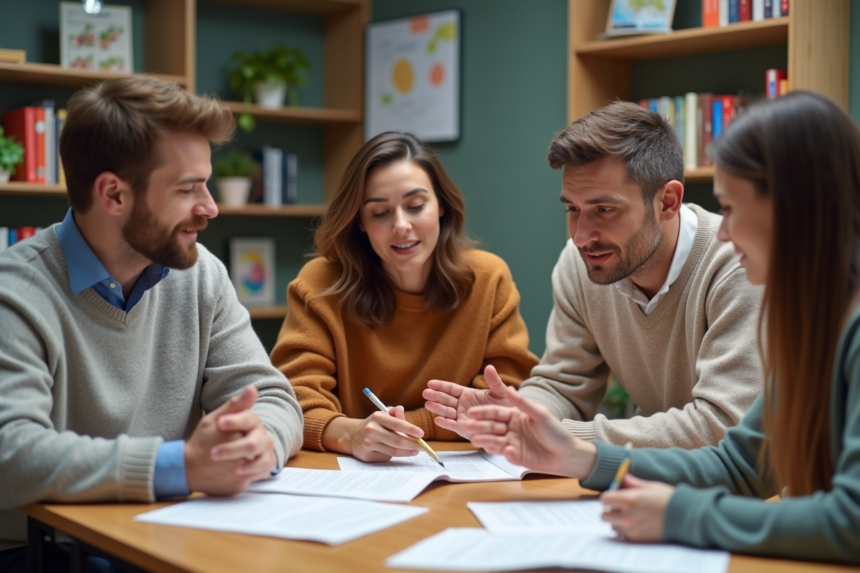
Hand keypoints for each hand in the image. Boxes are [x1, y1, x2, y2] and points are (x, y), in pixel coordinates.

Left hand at [185, 386, 275, 495]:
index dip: (235, 421)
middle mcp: (261, 438)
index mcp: (251, 423)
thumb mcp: (216, 420)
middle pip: (254, 443)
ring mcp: (262, 455)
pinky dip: (252, 473)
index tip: (220, 423)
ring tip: (232, 468)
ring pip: (263, 460)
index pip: (249, 419)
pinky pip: (262, 472)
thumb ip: (234, 406)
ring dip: (247, 465)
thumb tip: (252, 388)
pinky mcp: (260, 471)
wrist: (201, 464)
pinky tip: (238, 474)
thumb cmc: (210, 438)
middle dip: (234, 449)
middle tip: (213, 453)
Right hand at [322, 406, 422, 462]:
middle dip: (412, 444)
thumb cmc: (374, 425)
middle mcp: (371, 430)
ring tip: (415, 450)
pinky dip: (395, 455)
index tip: (421, 434)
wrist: (352, 436)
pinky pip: (386, 457)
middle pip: (397, 441)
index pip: (398, 424)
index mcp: (377, 417)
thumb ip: (395, 414)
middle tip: (422, 446)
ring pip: (393, 451)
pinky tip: (400, 453)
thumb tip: (402, 410)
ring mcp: (368, 444)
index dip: (411, 429)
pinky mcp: (367, 456)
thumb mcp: (383, 415)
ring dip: (407, 452)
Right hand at [424, 365, 511, 437]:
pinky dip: (446, 423)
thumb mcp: (500, 392)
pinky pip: (453, 426)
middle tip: (425, 393)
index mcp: (467, 394)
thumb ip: (494, 381)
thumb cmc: (505, 407)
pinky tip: (438, 419)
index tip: (430, 383)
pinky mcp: (464, 429)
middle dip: (436, 396)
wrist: (510, 425)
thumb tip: (489, 367)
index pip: (451, 389)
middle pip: (446, 399)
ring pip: (447, 412)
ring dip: (437, 408)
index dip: (440, 386)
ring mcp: (461, 417)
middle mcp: (461, 405)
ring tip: (428, 404)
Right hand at [465, 385, 596, 478]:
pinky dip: (505, 453)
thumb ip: (523, 403)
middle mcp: (511, 429)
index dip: (483, 412)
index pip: (496, 413)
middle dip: (479, 426)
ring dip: (486, 440)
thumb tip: (509, 389)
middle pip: (491, 427)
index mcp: (515, 416)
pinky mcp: (516, 457)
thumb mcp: (540, 414)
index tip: (471, 411)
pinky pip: (507, 455)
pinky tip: (507, 451)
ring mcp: (512, 443)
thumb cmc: (556, 431)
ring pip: (495, 441)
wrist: (568, 454)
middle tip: (467, 426)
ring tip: (476, 440)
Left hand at [600, 475, 673, 541]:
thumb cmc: (668, 499)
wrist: (685, 518)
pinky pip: (622, 536)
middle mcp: (627, 516)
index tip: (614, 497)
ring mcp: (631, 530)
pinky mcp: (637, 540)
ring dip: (617, 521)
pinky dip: (625, 531)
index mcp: (629, 499)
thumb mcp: (650, 486)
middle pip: (604, 515)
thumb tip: (620, 475)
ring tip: (631, 517)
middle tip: (621, 507)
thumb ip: (631, 482)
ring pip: (613, 526)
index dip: (609, 497)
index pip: (604, 499)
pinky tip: (637, 525)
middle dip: (611, 510)